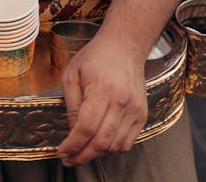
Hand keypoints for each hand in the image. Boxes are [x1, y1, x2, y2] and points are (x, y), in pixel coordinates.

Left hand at [57, 30, 147, 166]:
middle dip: (82, 156)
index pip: (86, 127)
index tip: (62, 151)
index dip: (73, 145)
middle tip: (69, 159)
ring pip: (115, 146)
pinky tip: (100, 145)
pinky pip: (128, 142)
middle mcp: (122, 102)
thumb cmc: (97, 57)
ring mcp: (135, 110)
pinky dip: (113, 149)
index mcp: (102, 89)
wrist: (124, 47)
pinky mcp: (142, 114)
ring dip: (97, 154)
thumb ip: (72, 104)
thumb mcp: (73, 74)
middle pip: (101, 142)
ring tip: (82, 153)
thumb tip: (72, 131)